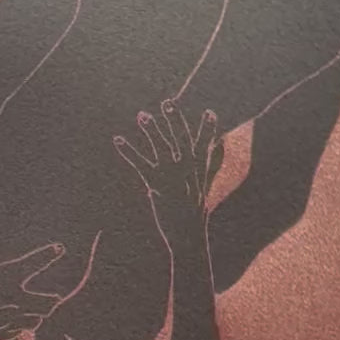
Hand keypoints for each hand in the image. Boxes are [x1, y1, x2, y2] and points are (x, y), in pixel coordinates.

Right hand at [0, 204, 64, 339]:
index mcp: (5, 276)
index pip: (33, 263)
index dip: (48, 254)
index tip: (60, 248)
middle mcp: (12, 298)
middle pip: (46, 302)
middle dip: (52, 299)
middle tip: (56, 297)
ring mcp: (10, 318)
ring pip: (37, 319)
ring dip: (39, 314)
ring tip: (40, 310)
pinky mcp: (4, 333)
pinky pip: (24, 333)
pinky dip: (26, 328)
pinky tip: (23, 324)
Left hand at [112, 101, 223, 252]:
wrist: (188, 237)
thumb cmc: (194, 210)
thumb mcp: (206, 184)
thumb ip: (212, 163)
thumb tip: (222, 144)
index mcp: (198, 170)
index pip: (205, 146)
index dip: (208, 129)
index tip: (209, 112)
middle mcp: (187, 171)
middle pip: (182, 140)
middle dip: (175, 120)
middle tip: (168, 102)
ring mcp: (173, 178)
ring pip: (162, 149)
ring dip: (152, 131)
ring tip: (142, 115)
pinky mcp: (158, 186)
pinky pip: (141, 164)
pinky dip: (129, 151)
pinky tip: (118, 140)